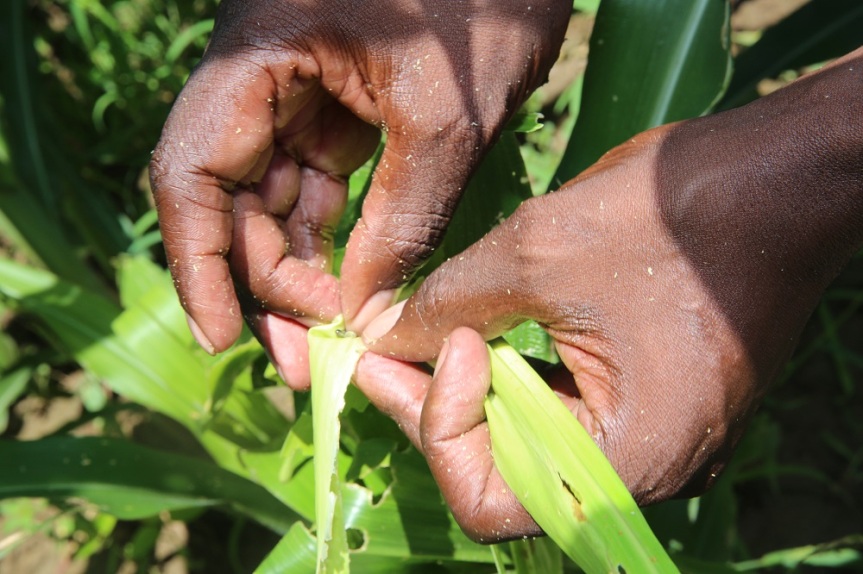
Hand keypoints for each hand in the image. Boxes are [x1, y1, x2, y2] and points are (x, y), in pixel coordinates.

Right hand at [149, 0, 569, 363]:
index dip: (198, 264)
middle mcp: (258, 75)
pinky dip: (329, 240)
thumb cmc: (486, 2)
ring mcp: (296, 92)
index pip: (192, 173)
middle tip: (302, 360)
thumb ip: (402, 218)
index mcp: (256, 55)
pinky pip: (317, 187)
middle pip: (231, 199)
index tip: (223, 338)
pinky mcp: (338, 108)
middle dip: (263, 282)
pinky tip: (349, 292)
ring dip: (294, 270)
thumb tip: (364, 315)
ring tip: (328, 339)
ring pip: (272, 200)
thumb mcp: (446, 117)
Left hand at [355, 49, 862, 540]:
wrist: (781, 177)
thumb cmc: (674, 215)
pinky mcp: (657, 401)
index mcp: (633, 460)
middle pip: (507, 475)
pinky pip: (569, 414)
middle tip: (387, 347)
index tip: (411, 345)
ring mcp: (657, 437)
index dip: (435, 427)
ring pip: (534, 444)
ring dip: (473, 393)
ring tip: (425, 336)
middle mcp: (650, 470)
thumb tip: (382, 336)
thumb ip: (447, 306)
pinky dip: (515, 378)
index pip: (493, 499)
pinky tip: (483, 333)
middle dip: (438, 408)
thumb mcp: (539, 253)